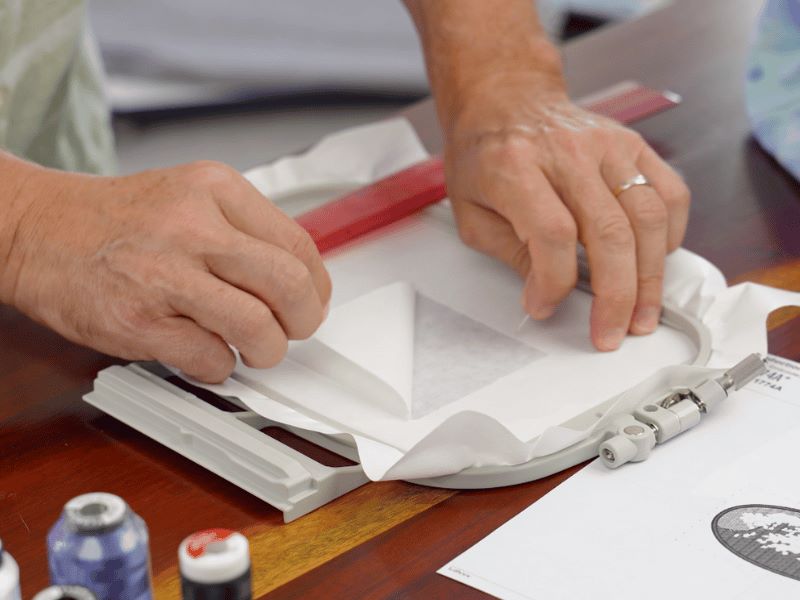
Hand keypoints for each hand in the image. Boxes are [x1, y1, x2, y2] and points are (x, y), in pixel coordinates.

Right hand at [2, 161, 330, 381]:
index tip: (312, 302)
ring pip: (258, 327)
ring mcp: (165, 274)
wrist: (37, 229)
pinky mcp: (140, 321)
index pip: (298, 244)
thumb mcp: (189, 198)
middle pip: (289, 284)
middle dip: (303, 321)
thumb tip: (299, 281)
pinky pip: (211, 359)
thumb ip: (244, 231)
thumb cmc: (116, 220)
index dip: (316, 286)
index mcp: (215, 188)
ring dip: (266, 350)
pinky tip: (205, 353)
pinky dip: (218, 367)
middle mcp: (193, 226)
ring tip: (252, 348)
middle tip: (292, 330)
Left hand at [444, 74, 689, 349]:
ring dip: (650, 277)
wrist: (505, 99)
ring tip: (641, 315)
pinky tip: (656, 262)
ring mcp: (607, 146)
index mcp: (515, 168)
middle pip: (608, 233)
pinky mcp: (632, 145)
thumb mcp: (471, 212)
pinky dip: (671, 234)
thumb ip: (509, 253)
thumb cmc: (484, 155)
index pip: (552, 234)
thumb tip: (546, 294)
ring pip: (648, 217)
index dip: (554, 282)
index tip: (544, 305)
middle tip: (610, 333)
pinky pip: (670, 193)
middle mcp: (567, 154)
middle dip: (615, 296)